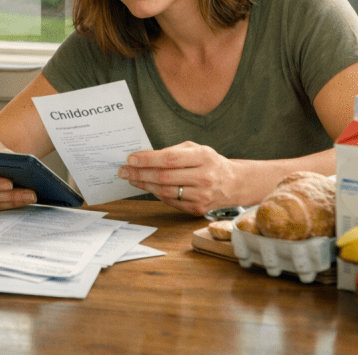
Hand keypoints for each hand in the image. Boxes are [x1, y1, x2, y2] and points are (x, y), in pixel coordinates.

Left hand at [117, 141, 238, 215]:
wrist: (233, 183)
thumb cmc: (210, 162)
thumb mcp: (196, 148)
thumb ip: (173, 151)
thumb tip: (145, 157)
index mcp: (204, 157)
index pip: (170, 158)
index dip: (148, 159)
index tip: (131, 158)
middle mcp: (204, 178)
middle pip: (164, 177)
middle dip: (140, 173)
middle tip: (124, 170)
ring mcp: (202, 196)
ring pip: (165, 191)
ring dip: (144, 185)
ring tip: (132, 178)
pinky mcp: (198, 209)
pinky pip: (171, 201)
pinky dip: (156, 194)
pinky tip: (148, 186)